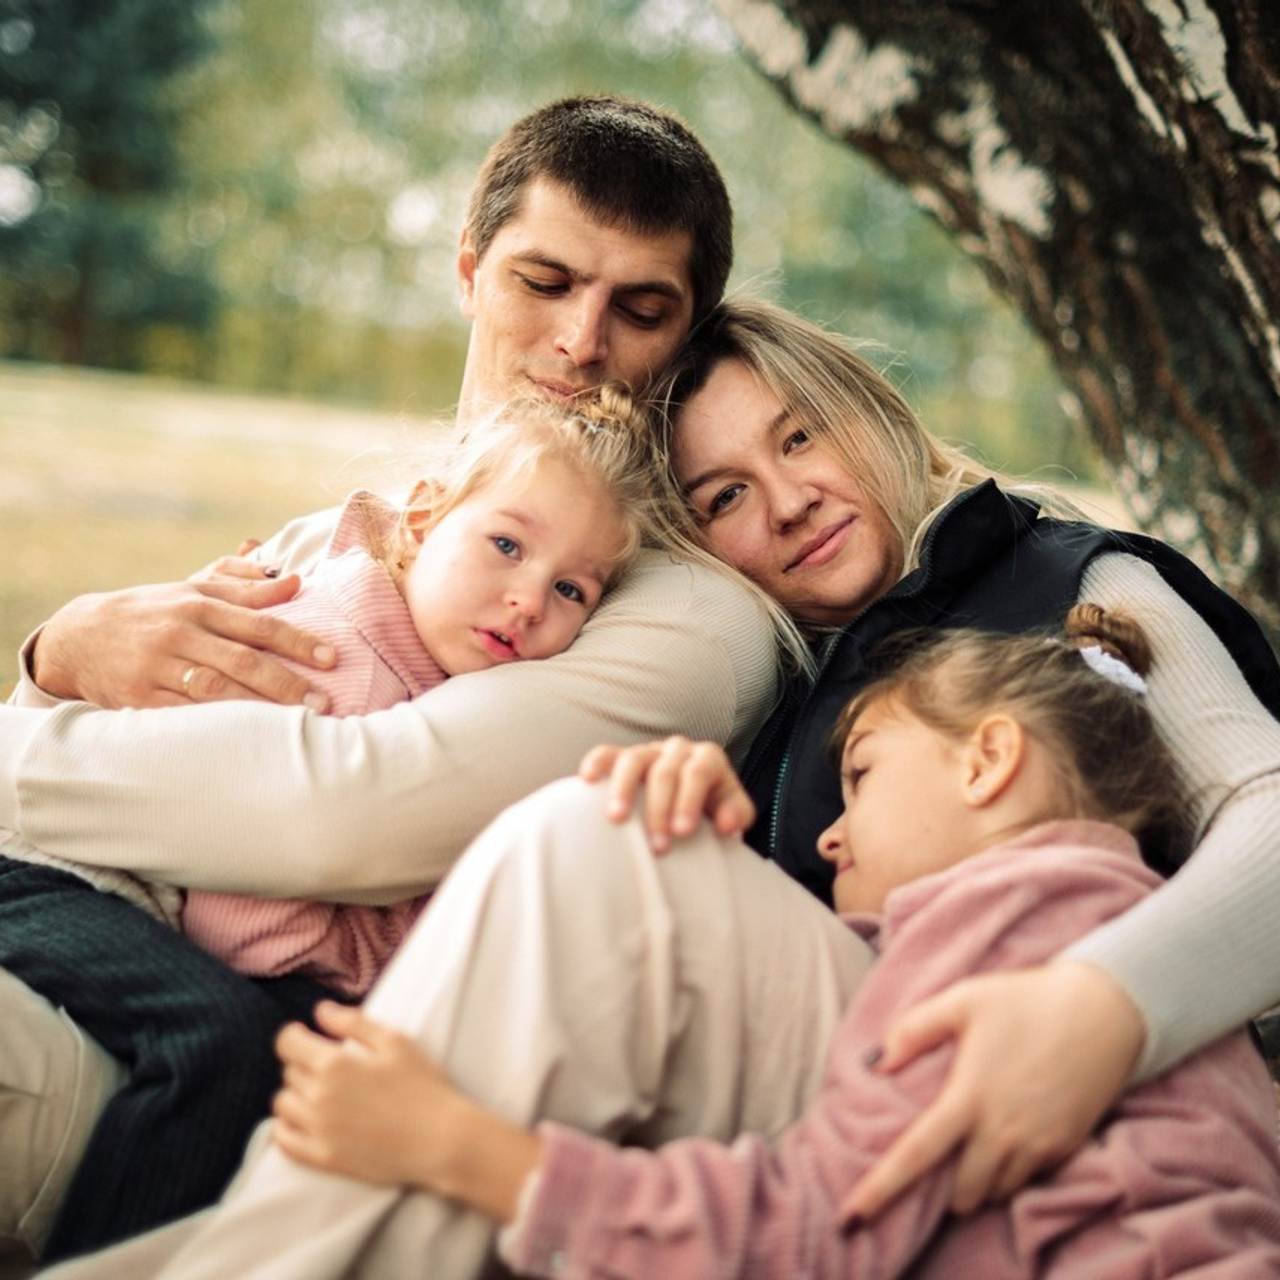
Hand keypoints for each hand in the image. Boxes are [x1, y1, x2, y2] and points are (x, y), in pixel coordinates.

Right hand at [30, 567, 336, 708]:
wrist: (81, 636)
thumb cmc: (156, 611)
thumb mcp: (195, 590)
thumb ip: (247, 588)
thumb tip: (296, 581)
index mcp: (200, 604)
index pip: (259, 624)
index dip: (298, 641)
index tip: (332, 659)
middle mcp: (181, 633)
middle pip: (243, 661)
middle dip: (288, 683)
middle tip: (325, 703)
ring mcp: (159, 667)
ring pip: (216, 689)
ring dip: (259, 708)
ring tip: (296, 724)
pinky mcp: (140, 698)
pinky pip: (185, 715)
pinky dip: (218, 725)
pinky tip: (249, 736)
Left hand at [273, 1001, 462, 1187]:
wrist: (441, 1140)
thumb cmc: (423, 1085)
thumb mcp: (395, 1041)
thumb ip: (353, 1021)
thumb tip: (320, 1010)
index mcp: (334, 1064)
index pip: (287, 1043)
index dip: (295, 1035)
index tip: (308, 1036)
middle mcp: (318, 1097)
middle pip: (288, 1071)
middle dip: (303, 1062)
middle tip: (330, 1064)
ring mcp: (318, 1131)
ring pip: (282, 1105)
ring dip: (295, 1093)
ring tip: (321, 1092)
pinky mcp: (323, 1159)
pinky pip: (284, 1143)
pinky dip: (286, 1128)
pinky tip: (304, 1121)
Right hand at [578, 735, 754, 852]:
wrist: (692, 800)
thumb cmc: (711, 808)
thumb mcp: (733, 811)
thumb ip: (736, 814)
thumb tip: (725, 825)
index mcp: (708, 758)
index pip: (698, 773)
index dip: (689, 801)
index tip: (682, 832)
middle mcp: (677, 749)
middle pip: (665, 771)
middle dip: (660, 809)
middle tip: (657, 845)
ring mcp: (649, 751)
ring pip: (633, 759)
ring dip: (624, 788)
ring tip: (617, 818)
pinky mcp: (624, 758)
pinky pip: (608, 753)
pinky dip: (597, 763)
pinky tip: (587, 780)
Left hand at [839, 961, 1144, 1221]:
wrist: (1104, 1011)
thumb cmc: (1025, 1000)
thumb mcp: (963, 999)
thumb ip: (915, 1029)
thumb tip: (879, 1061)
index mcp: (968, 1097)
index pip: (915, 1155)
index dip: (880, 1190)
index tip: (850, 1218)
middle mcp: (1002, 1132)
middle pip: (961, 1194)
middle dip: (944, 1191)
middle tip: (940, 1162)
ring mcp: (1038, 1146)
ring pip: (995, 1193)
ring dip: (978, 1184)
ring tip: (973, 1148)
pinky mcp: (1065, 1149)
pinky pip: (1028, 1182)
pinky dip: (1010, 1173)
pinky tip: (1009, 1140)